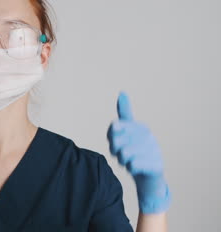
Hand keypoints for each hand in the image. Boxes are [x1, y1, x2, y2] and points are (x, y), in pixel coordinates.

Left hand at [106, 91, 170, 213]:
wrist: (149, 176)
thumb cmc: (135, 151)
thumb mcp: (128, 132)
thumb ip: (124, 114)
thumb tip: (122, 92)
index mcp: (141, 127)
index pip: (115, 126)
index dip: (111, 137)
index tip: (115, 141)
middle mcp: (149, 136)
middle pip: (116, 141)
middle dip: (115, 151)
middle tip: (122, 155)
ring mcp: (154, 150)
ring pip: (124, 154)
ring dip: (123, 161)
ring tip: (129, 161)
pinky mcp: (156, 165)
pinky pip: (132, 165)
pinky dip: (131, 168)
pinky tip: (137, 168)